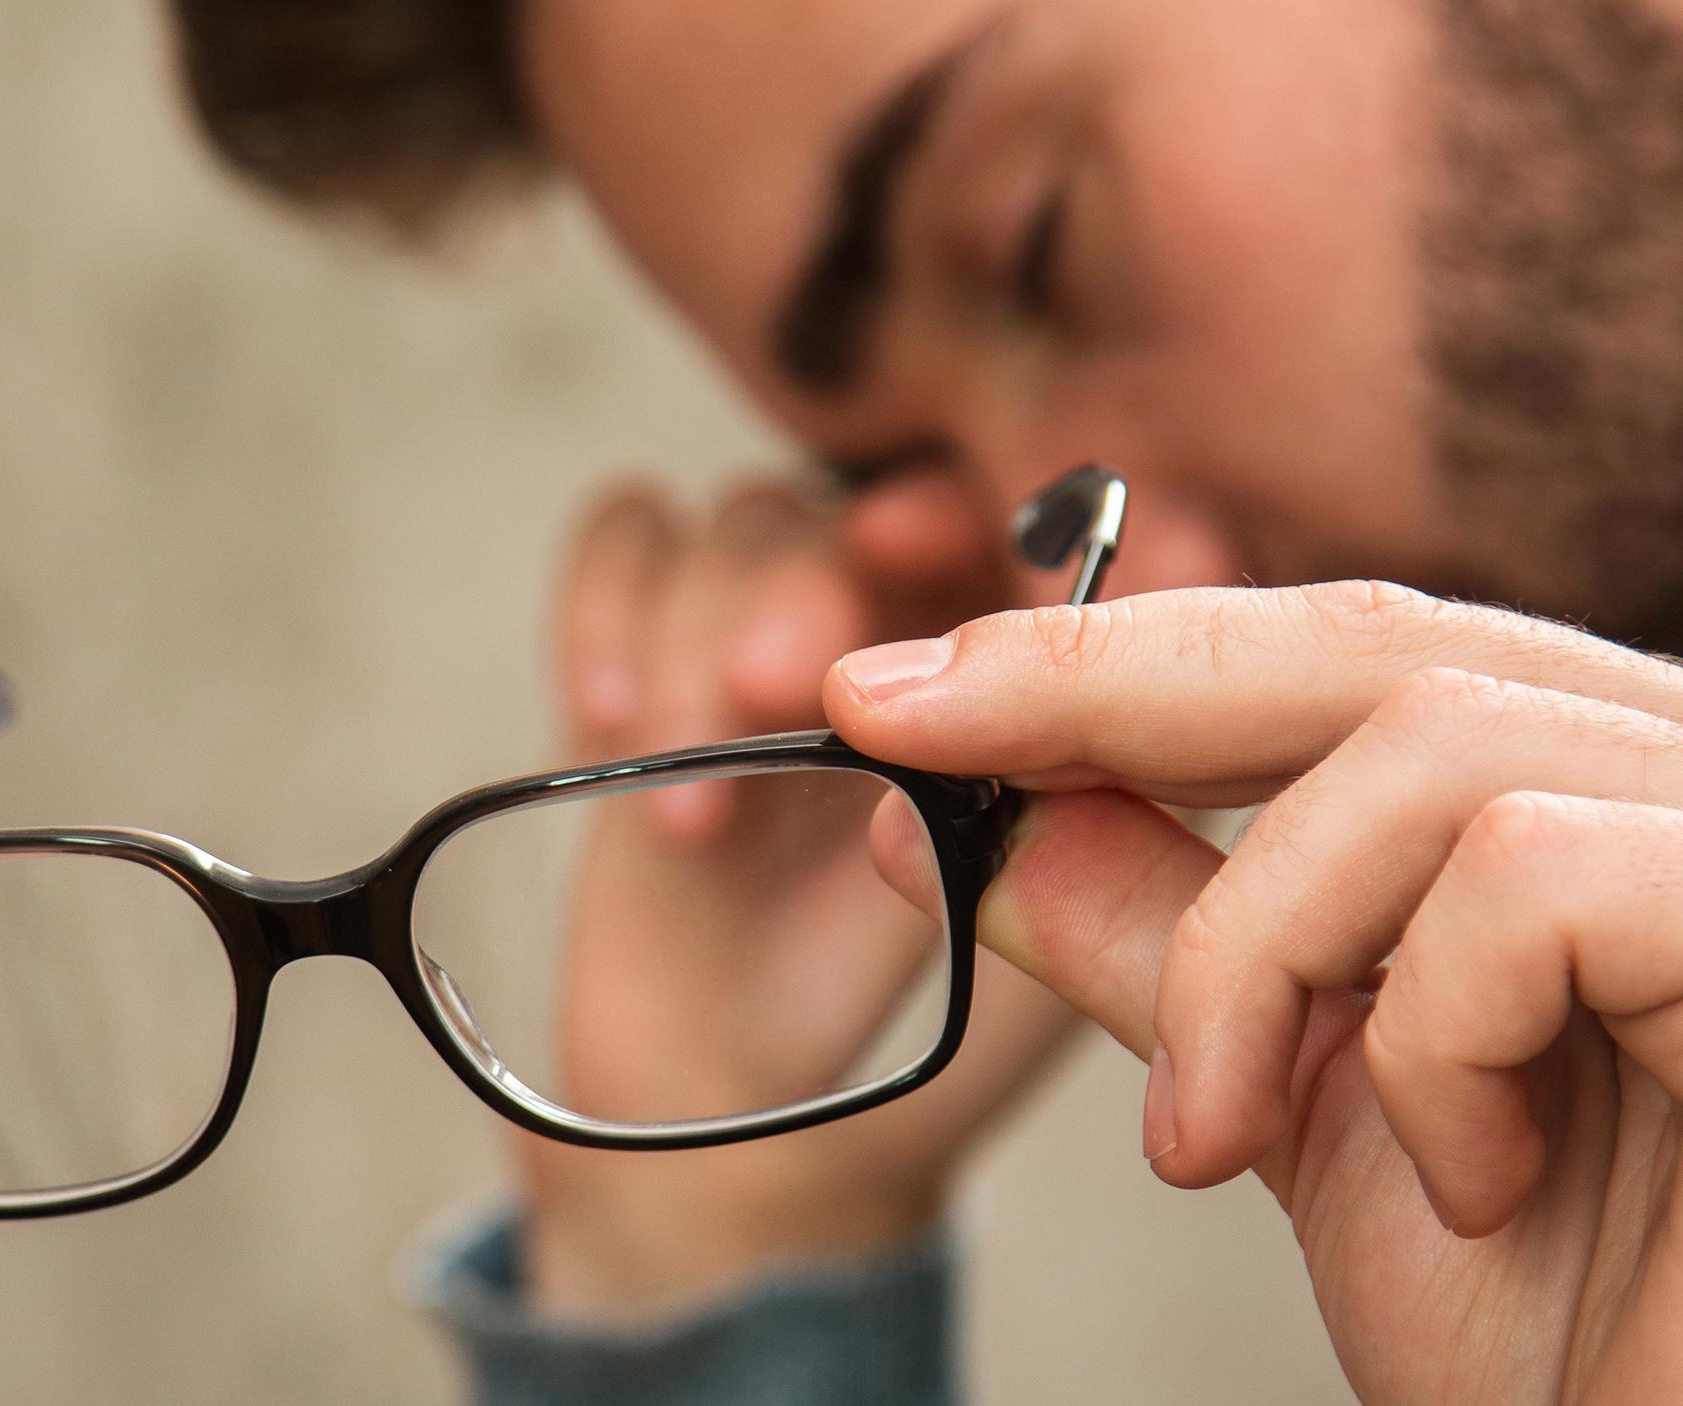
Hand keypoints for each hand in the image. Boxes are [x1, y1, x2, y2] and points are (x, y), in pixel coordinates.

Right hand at [513, 474, 1084, 1316]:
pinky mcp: (654, 646)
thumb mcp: (1031, 959)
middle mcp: (924, 614)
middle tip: (785, 685)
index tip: (1004, 578)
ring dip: (709, 627)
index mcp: (1043, 671)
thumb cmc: (921, 1043)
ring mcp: (784, 621)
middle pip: (892, 502)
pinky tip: (610, 716)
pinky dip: (609, 600)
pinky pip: (630, 538)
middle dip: (833, 579)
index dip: (1048, 528)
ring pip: (755, 517)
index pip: (1065, 535)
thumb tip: (1062, 736)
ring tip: (697, 781)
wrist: (750, 1126)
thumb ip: (1074, 854)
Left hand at [829, 582, 1682, 1402]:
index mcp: (1653, 770)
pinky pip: (1533, 882)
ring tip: (1225, 1135)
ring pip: (1428, 755)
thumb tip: (972, 811)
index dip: (1113, 651)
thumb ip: (1164, 929)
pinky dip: (1434, 1041)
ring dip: (1260, 954)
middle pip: (1379, 646)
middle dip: (1104, 695)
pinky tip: (1480, 1176)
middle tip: (914, 738)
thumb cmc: (1556, 1326)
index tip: (899, 685)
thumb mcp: (1295, 1090)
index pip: (1353, 647)